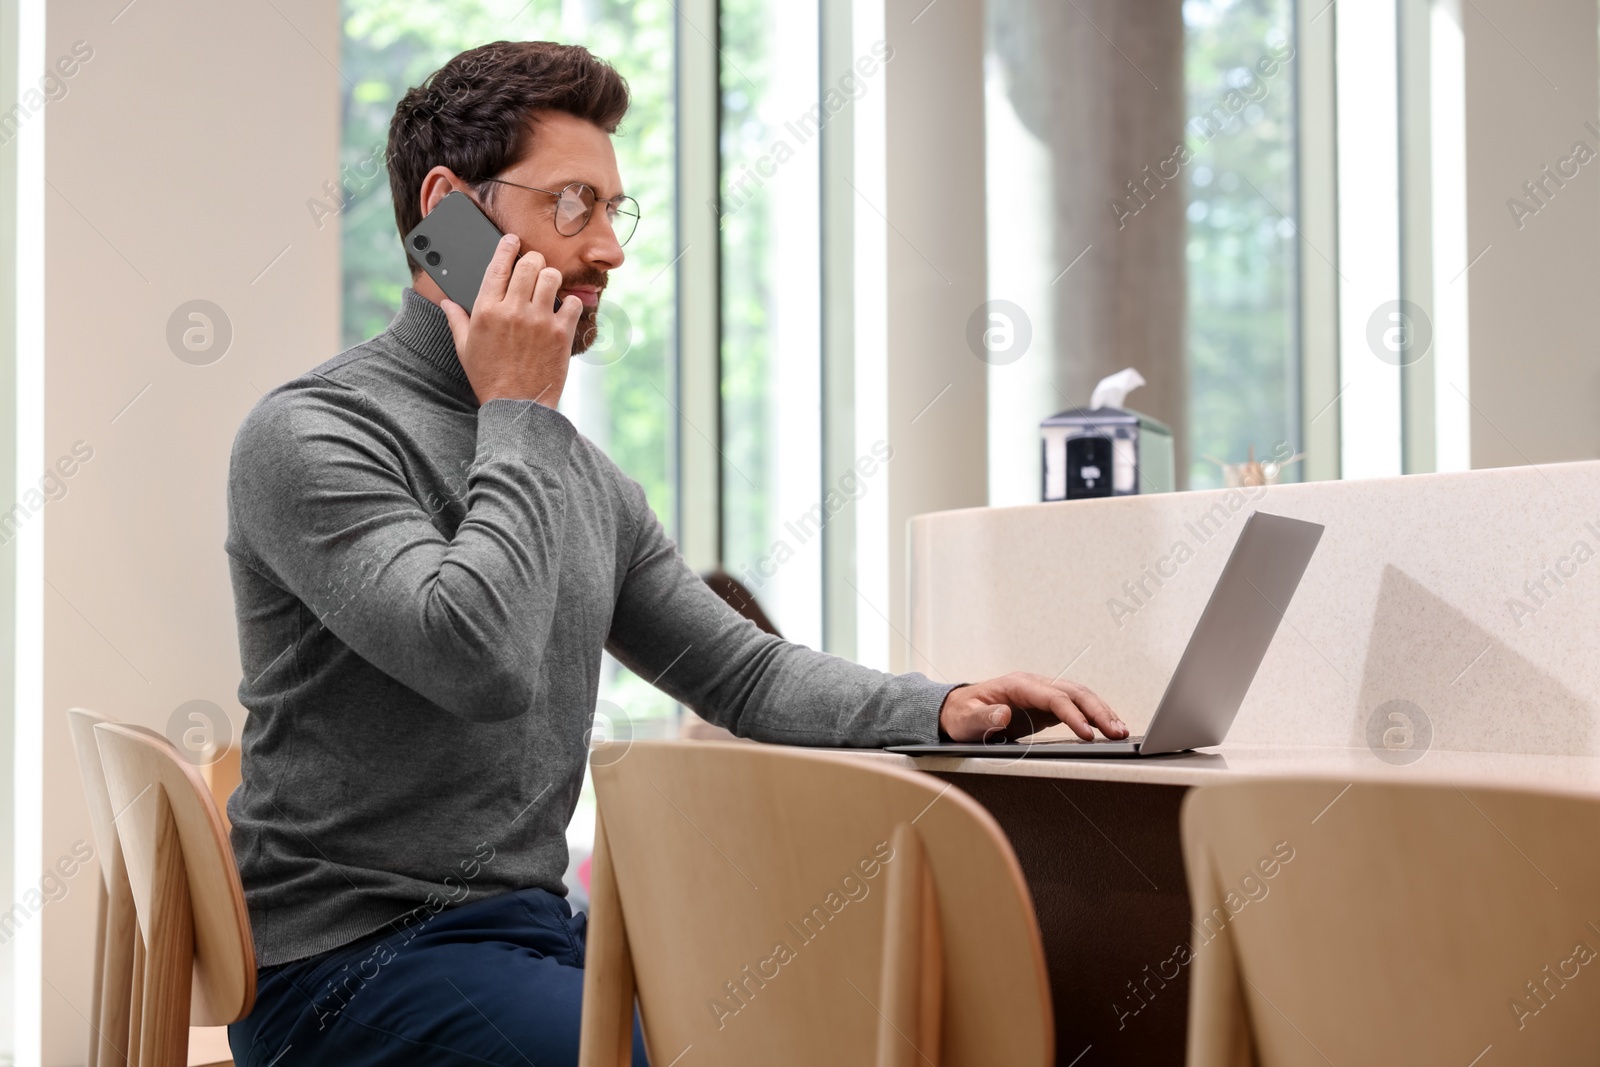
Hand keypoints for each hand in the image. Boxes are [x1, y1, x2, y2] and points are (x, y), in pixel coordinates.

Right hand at [440, 233, 581, 407]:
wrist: (516, 406)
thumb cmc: (489, 378)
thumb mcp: (465, 349)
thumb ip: (457, 320)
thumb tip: (447, 302)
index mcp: (486, 310)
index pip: (498, 265)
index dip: (507, 247)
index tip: (513, 240)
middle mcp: (513, 310)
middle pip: (529, 264)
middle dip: (532, 260)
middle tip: (534, 266)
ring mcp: (538, 320)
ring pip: (551, 277)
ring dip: (551, 278)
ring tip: (548, 287)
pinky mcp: (560, 333)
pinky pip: (572, 302)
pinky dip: (570, 303)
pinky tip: (563, 309)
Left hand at [937, 672, 1126, 742]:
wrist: (957, 710)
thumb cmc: (961, 714)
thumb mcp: (965, 719)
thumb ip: (983, 717)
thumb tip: (1003, 714)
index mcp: (1018, 685)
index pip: (1054, 697)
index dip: (1073, 715)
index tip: (1088, 734)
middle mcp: (1034, 684)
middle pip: (1074, 692)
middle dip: (1098, 711)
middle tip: (1117, 732)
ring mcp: (1042, 693)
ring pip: (1080, 696)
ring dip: (1101, 712)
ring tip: (1121, 731)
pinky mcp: (1045, 706)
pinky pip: (1076, 706)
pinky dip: (1094, 716)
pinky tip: (1108, 728)